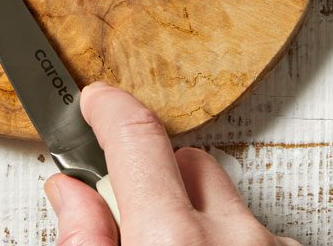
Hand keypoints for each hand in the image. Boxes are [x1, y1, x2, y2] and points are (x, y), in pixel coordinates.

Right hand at [44, 83, 299, 245]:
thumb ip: (86, 242)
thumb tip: (71, 195)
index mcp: (173, 241)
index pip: (136, 137)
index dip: (108, 110)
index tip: (95, 101)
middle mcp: (237, 236)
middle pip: (189, 163)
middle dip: (158, 181)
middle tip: (132, 222)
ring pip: (230, 201)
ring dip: (202, 219)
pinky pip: (260, 230)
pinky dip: (236, 244)